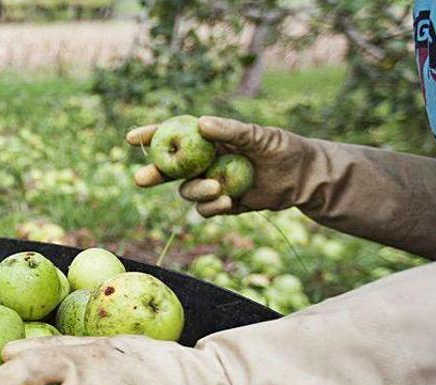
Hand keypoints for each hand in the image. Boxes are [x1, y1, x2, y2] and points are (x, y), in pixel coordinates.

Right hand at [126, 116, 321, 216]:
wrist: (303, 178)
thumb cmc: (283, 149)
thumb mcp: (258, 135)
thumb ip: (230, 131)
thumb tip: (201, 123)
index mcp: (209, 141)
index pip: (174, 135)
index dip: (152, 137)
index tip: (132, 138)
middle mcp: (205, 162)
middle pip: (170, 170)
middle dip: (154, 174)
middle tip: (142, 179)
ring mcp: (212, 183)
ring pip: (187, 191)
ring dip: (196, 192)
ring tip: (218, 189)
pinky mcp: (223, 204)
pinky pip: (205, 209)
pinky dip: (211, 207)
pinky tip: (228, 201)